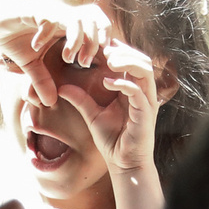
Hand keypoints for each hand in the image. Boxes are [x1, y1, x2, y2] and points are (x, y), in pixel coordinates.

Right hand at [0, 0, 114, 111]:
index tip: (91, 63)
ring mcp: (50, 10)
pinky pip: (49, 18)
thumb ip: (42, 81)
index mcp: (67, 24)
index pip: (97, 25)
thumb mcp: (30, 65)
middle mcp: (62, 14)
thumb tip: (50, 103)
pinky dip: (46, 33)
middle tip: (83, 63)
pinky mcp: (34, 8)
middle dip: (93, 43)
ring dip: (76, 40)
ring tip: (67, 58)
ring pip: (77, 18)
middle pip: (93, 19)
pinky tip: (36, 46)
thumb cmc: (12, 40)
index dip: (101, 42)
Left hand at [72, 41, 160, 185]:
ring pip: (145, 71)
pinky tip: (107, 82)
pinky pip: (138, 92)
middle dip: (124, 51)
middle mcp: (143, 93)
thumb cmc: (112, 140)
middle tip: (104, 49)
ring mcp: (146, 102)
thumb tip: (62, 87)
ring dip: (127, 61)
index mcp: (133, 90)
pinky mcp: (145, 114)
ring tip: (108, 61)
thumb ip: (80, 99)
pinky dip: (124, 83)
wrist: (123, 163)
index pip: (131, 61)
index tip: (99, 45)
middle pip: (142, 60)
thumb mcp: (92, 115)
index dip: (118, 49)